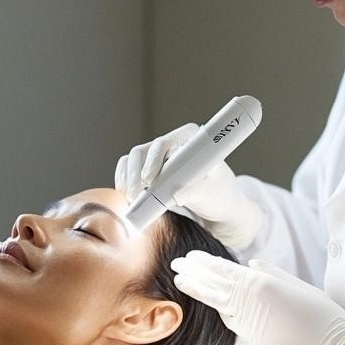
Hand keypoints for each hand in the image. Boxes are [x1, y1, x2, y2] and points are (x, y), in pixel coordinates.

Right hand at [115, 123, 262, 248]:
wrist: (219, 206)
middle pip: (143, 151)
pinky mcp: (149, 171)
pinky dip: (124, 183)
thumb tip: (175, 195)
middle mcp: (171, 143)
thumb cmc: (220, 193)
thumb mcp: (213, 191)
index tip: (150, 179)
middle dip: (135, 174)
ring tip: (130, 200)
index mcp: (189, 138)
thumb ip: (197, 190)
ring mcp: (158, 157)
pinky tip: (125, 198)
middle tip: (135, 197)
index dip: (154, 159)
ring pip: (132, 161)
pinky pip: (129, 171)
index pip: (164, 143)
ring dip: (127, 180)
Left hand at [170, 251, 344, 344]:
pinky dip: (217, 307)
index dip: (202, 263)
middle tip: (176, 265)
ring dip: (197, 290)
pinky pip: (228, 318)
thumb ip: (272, 272)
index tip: (188, 257)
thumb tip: (252, 264)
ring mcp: (248, 321)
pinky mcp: (251, 338)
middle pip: (213, 284)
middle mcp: (249, 301)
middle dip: (193, 274)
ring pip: (216, 301)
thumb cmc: (322, 316)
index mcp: (260, 284)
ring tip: (181, 280)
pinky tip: (210, 301)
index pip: (222, 270)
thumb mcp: (298, 286)